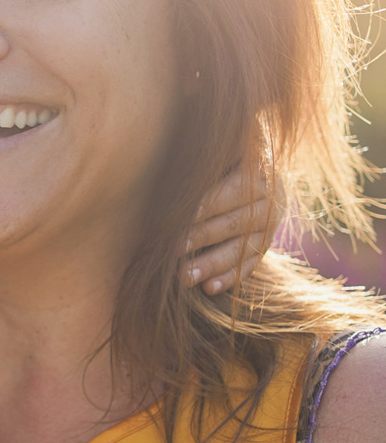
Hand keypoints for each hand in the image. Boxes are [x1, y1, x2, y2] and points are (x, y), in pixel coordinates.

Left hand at [183, 163, 280, 294]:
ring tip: (183, 277)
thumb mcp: (223, 155)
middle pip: (234, 223)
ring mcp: (270, 227)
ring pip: (242, 249)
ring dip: (212, 265)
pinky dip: (230, 278)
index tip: (180, 215)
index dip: (207, 203)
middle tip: (172, 250)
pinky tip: (208, 288)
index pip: (233, 191)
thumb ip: (204, 162)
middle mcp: (270, 201)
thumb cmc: (224, 160)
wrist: (260, 173)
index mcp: (259, 173)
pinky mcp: (266, 246)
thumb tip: (171, 172)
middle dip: (202, 237)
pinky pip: (250, 266)